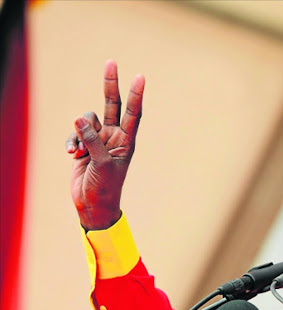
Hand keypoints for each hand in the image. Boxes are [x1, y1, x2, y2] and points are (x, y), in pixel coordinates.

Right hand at [66, 60, 143, 229]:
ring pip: (86, 120)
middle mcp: (114, 137)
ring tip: (80, 153)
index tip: (140, 77)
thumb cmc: (106, 188)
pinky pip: (75, 133)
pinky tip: (72, 155)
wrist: (93, 205)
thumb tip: (79, 119)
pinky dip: (71, 141)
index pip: (133, 113)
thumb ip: (92, 140)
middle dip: (110, 85)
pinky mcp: (84, 145)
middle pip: (112, 105)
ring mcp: (99, 140)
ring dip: (79, 133)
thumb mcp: (102, 164)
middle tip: (111, 62)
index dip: (135, 95)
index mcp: (127, 141)